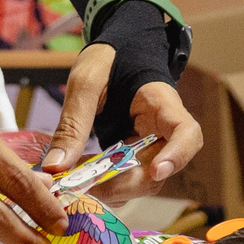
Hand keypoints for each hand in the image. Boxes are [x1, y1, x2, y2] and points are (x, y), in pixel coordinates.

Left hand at [38, 44, 201, 191]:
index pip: (187, 133)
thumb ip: (74, 122)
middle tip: (88, 185)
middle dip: (126, 184)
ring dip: (112, 189)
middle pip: (160, 169)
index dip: (177, 156)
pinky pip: (126, 180)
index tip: (156, 171)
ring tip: (78, 180)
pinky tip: (81, 177)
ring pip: (143, 182)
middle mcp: (162, 131)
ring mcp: (149, 146)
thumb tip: (57, 166)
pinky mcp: (133, 156)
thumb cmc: (107, 59)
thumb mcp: (86, 81)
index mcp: (161, 103)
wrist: (112, 55)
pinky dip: (105, 186)